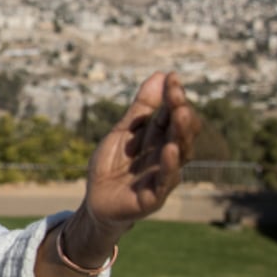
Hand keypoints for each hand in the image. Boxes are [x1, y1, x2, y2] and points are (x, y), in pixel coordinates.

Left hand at [83, 72, 201, 231]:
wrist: (95, 201)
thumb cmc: (112, 165)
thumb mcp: (123, 132)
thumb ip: (141, 108)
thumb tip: (160, 75)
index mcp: (160, 140)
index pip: (173, 116)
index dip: (174, 97)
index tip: (172, 78)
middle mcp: (167, 157)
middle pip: (180, 133)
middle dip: (180, 113)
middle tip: (177, 95)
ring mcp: (163, 177)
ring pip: (179, 154)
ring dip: (180, 134)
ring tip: (180, 114)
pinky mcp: (154, 197)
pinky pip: (165, 181)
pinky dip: (169, 165)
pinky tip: (171, 150)